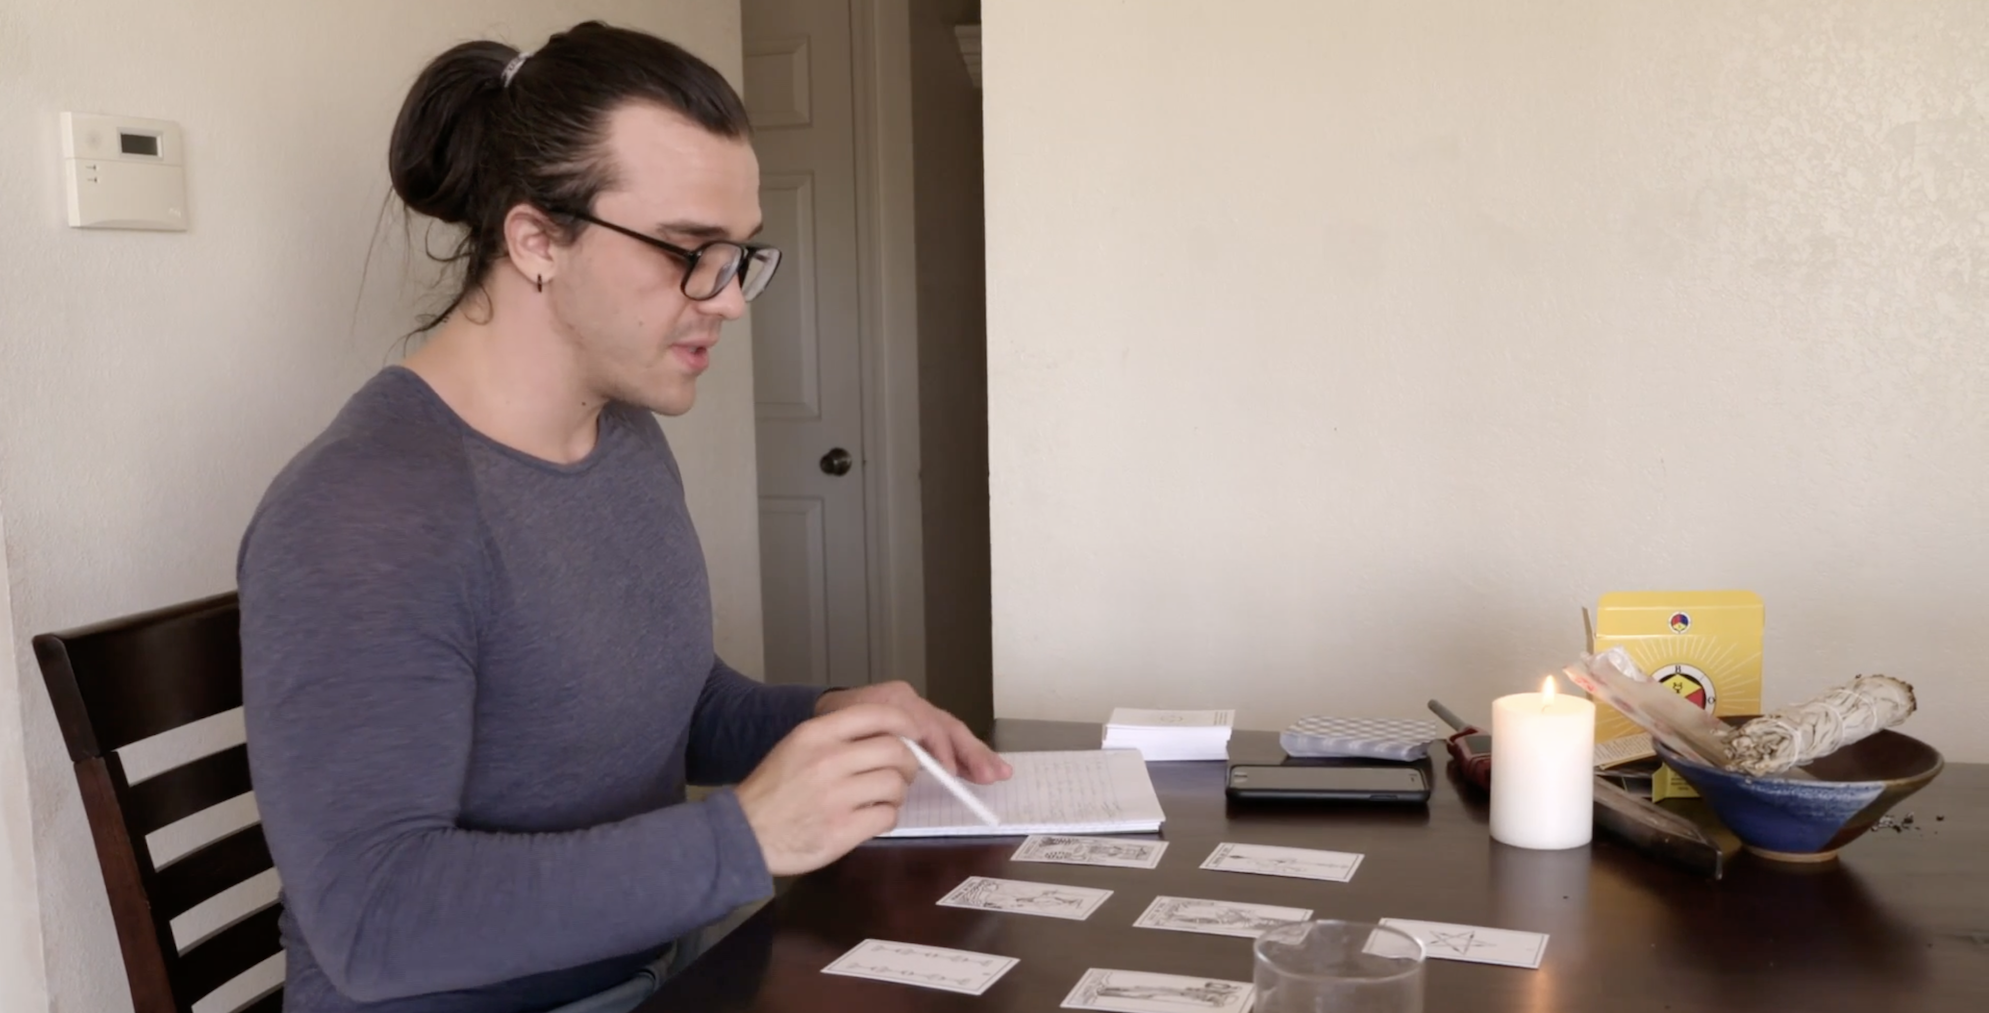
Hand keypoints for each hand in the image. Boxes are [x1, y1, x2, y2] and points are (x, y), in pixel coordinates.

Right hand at [735, 703, 921, 876]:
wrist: (745, 832)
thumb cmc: (774, 789)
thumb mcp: (797, 746)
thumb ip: (837, 736)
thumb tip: (890, 735)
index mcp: (817, 734)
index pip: (877, 714)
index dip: (906, 723)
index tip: (915, 734)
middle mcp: (829, 760)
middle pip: (896, 751)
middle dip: (909, 763)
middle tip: (903, 774)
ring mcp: (837, 796)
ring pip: (895, 785)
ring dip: (898, 793)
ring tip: (884, 799)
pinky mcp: (843, 830)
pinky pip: (887, 816)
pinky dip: (887, 817)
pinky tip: (873, 818)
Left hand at [815, 681, 1011, 784]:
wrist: (823, 717)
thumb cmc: (830, 730)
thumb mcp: (844, 733)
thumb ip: (877, 743)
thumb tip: (915, 760)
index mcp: (891, 700)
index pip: (925, 723)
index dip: (940, 748)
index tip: (948, 771)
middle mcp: (909, 702)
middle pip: (947, 725)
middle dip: (971, 751)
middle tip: (990, 774)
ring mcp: (917, 712)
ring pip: (952, 731)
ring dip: (975, 754)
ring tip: (997, 773)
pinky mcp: (921, 724)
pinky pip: (947, 738)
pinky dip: (964, 755)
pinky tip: (980, 771)